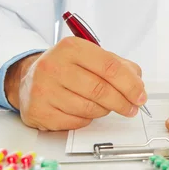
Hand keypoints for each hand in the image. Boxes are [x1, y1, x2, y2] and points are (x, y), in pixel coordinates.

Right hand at [5, 37, 146, 130]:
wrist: (28, 79)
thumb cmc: (66, 68)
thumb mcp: (90, 57)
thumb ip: (118, 66)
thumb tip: (138, 84)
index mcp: (71, 48)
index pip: (109, 67)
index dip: (130, 84)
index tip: (140, 96)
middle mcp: (54, 66)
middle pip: (100, 90)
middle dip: (122, 102)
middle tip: (132, 108)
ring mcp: (44, 90)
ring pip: (90, 109)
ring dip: (105, 110)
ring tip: (106, 106)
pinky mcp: (39, 111)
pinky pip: (76, 121)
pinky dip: (87, 119)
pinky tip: (84, 110)